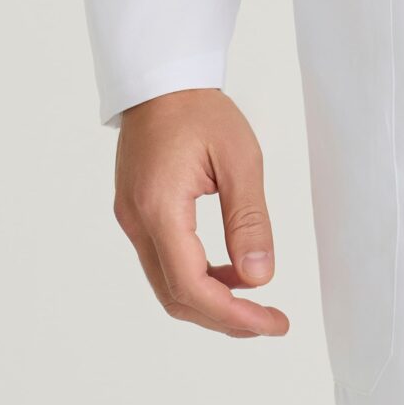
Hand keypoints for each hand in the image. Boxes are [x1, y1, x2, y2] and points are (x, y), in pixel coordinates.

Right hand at [113, 88, 288, 337]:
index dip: (233, 314)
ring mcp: (131, 220)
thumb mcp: (241, 159)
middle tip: (270, 322)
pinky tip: (230, 273)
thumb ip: (249, 221)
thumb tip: (260, 278)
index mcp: (159, 207)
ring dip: (211, 302)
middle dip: (224, 318)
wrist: (161, 81)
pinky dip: (197, 279)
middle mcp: (136, 221)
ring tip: (256, 304)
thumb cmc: (199, 110)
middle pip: (176, 295)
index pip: (191, 285)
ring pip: (167, 285)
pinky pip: (163, 263)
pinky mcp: (136, 215)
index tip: (272, 323)